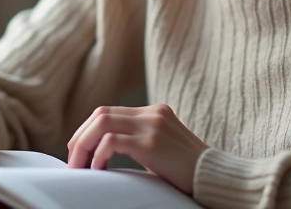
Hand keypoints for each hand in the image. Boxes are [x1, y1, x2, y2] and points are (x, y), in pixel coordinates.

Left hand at [66, 104, 208, 193]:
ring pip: (101, 123)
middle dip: (80, 137)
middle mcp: (152, 113)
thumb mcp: (162, 149)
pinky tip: (98, 170)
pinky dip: (98, 155)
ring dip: (83, 144)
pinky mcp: (151, 143)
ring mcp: (152, 126)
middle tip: (73, 161)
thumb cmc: (189, 172)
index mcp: (154, 112)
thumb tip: (106, 153)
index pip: (109, 111)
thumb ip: (140, 142)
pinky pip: (111, 142)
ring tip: (80, 167)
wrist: (217, 178)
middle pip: (100, 114)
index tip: (80, 153)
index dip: (88, 131)